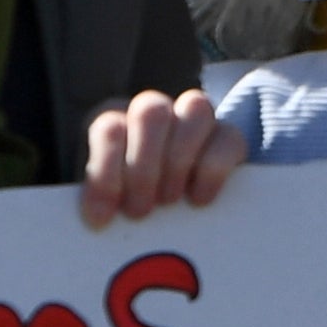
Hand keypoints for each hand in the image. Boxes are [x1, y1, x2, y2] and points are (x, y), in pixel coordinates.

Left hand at [81, 88, 243, 225]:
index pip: (110, 129)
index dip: (106, 175)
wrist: (162, 212)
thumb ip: (99, 200)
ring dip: (179, 161)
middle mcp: (154, 111)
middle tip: (139, 212)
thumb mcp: (103, 201)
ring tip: (168, 203)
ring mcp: (194, 118)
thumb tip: (98, 218)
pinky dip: (213, 170)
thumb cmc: (124, 206)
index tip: (101, 219)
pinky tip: (198, 199)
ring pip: (195, 107)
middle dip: (144, 168)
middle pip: (151, 112)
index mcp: (113, 122)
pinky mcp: (227, 136)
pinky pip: (229, 137)